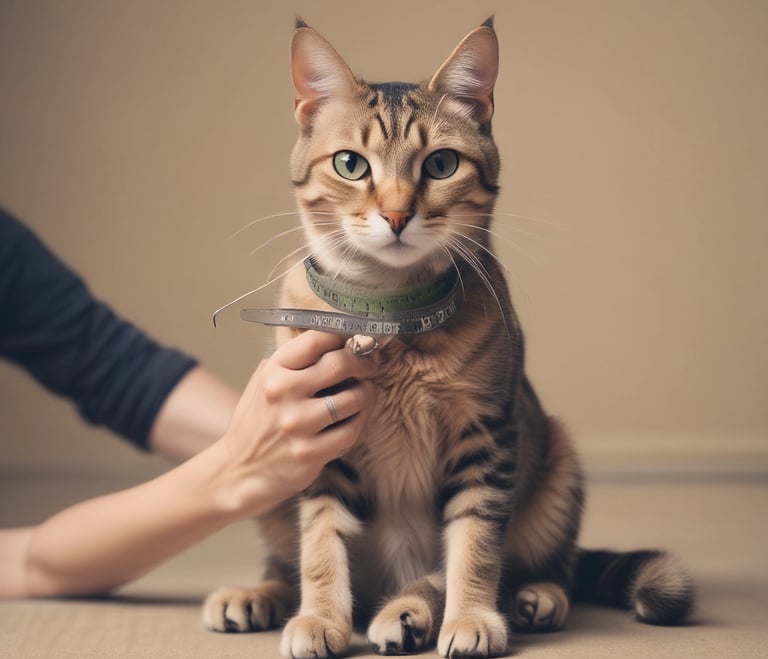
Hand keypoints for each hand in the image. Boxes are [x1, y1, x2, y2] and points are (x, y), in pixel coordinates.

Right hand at [217, 331, 376, 514]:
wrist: (240, 469)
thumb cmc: (260, 421)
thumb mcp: (266, 381)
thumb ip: (296, 362)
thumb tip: (341, 341)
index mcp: (274, 370)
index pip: (316, 339)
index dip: (345, 335)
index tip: (358, 339)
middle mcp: (283, 393)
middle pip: (341, 363)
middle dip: (364, 362)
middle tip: (370, 366)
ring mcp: (297, 424)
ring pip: (354, 398)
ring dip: (367, 394)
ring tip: (364, 394)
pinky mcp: (309, 453)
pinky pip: (351, 430)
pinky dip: (359, 422)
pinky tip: (354, 419)